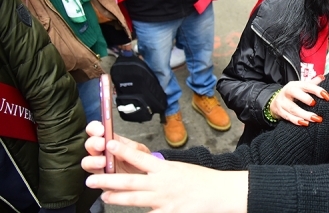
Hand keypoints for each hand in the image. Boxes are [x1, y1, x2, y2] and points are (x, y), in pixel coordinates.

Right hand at [82, 121, 150, 174]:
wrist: (143, 176)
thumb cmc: (139, 160)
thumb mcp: (139, 151)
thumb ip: (128, 147)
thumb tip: (116, 145)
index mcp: (109, 139)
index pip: (95, 129)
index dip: (95, 128)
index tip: (101, 130)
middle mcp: (101, 151)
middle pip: (89, 144)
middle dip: (94, 143)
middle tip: (102, 145)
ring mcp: (98, 164)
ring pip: (86, 161)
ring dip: (93, 160)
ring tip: (103, 162)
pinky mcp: (99, 178)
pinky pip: (92, 176)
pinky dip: (97, 174)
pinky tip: (105, 175)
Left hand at [85, 139, 248, 211]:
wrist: (220, 192)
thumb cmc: (200, 180)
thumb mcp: (179, 169)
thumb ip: (160, 171)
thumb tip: (144, 169)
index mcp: (165, 168)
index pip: (140, 158)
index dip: (123, 151)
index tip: (109, 145)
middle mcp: (162, 183)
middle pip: (130, 182)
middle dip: (108, 180)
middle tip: (91, 179)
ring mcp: (164, 200)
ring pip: (134, 200)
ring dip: (116, 198)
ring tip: (103, 197)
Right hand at [270, 76, 328, 125]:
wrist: (275, 100)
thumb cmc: (292, 93)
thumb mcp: (300, 87)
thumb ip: (311, 83)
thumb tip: (323, 77)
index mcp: (295, 85)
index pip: (306, 85)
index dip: (317, 90)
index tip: (327, 96)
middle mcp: (287, 92)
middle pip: (295, 93)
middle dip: (305, 98)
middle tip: (315, 104)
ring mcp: (282, 102)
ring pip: (293, 108)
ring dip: (304, 114)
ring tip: (315, 118)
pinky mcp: (279, 111)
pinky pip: (288, 117)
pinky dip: (296, 121)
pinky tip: (305, 123)